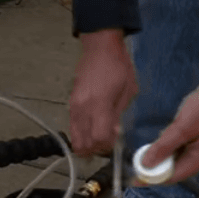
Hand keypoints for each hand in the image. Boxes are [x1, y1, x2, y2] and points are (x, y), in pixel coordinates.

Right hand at [69, 30, 137, 156]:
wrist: (100, 47)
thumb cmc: (118, 66)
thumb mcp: (127, 91)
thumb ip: (118, 114)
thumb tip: (112, 133)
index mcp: (99, 104)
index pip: (99, 138)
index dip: (107, 146)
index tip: (115, 142)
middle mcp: (83, 108)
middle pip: (84, 143)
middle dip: (96, 149)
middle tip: (107, 144)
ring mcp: (74, 107)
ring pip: (75, 138)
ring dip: (87, 144)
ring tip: (99, 138)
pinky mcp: (71, 104)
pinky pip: (72, 128)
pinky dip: (81, 135)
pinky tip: (92, 130)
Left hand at [141, 48, 198, 183]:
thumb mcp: (182, 128)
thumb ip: (164, 147)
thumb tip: (146, 164)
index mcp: (198, 161)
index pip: (171, 178)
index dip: (152, 180)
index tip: (134, 179)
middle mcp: (198, 159)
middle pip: (171, 172)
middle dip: (153, 170)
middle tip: (135, 165)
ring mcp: (196, 151)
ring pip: (172, 162)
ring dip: (158, 160)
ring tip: (141, 156)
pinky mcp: (193, 142)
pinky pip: (175, 151)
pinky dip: (164, 150)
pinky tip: (155, 145)